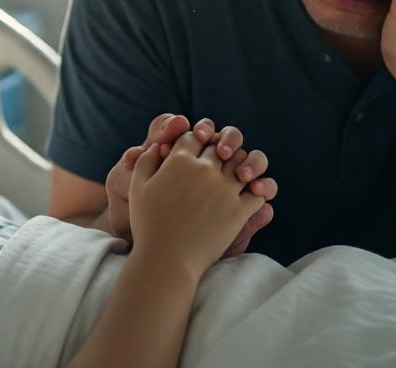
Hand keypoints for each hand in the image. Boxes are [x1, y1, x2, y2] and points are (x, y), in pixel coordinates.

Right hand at [105, 115, 277, 252]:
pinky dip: (258, 189)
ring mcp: (224, 189)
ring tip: (239, 173)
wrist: (166, 260)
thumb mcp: (137, 188)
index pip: (193, 136)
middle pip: (220, 146)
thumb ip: (146, 161)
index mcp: (179, 160)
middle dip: (220, 149)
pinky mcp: (239, 211)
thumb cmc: (148, 225)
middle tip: (220, 158)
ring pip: (243, 163)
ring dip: (242, 165)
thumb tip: (159, 146)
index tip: (196, 149)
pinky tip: (253, 193)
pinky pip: (258, 192)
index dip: (194, 140)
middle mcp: (204, 170)